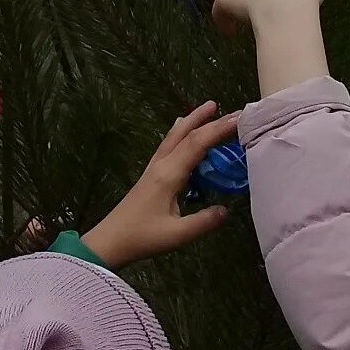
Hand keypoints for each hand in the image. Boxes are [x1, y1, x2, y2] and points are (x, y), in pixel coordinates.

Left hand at [81, 101, 241, 267]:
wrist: (110, 241)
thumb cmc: (142, 237)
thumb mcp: (177, 234)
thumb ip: (204, 221)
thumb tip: (227, 210)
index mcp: (169, 174)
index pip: (197, 143)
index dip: (219, 129)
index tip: (240, 119)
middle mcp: (161, 165)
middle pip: (184, 133)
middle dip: (207, 118)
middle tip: (228, 108)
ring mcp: (153, 168)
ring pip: (174, 136)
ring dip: (192, 121)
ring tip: (208, 109)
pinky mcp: (150, 175)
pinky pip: (168, 145)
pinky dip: (180, 133)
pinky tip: (181, 132)